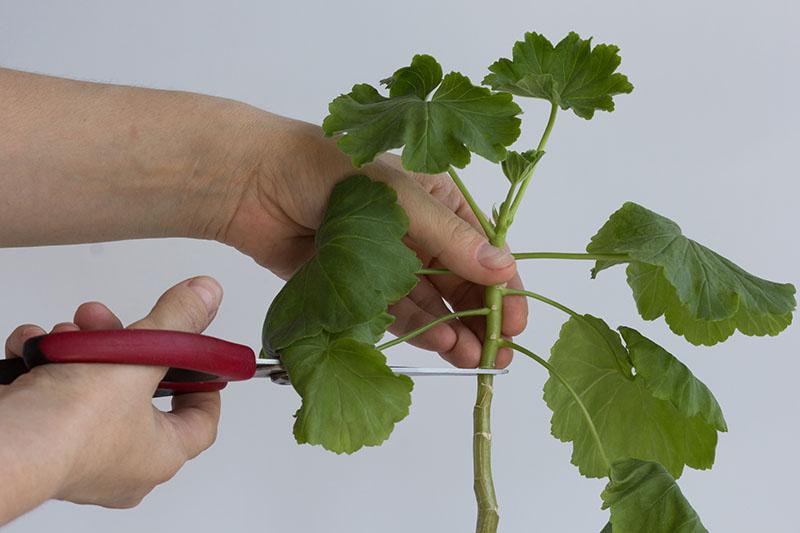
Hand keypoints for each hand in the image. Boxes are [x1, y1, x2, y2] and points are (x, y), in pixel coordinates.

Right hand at [0, 276, 222, 521]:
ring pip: (93, 384)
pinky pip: (52, 392)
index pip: (200, 423)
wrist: (3, 444)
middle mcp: (121, 463)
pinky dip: (44, 361)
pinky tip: (37, 344)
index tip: (199, 359)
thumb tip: (207, 293)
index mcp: (159, 456)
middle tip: (109, 321)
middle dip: (123, 343)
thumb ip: (177, 322)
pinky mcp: (42, 437)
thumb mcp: (140, 357)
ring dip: (80, 347)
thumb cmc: (72, 425)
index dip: (204, 385)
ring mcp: (79, 452)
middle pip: (139, 389)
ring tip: (69, 332)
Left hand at [214, 115, 527, 367]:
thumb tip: (501, 270)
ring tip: (470, 357)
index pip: (481, 247)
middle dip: (479, 316)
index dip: (503, 286)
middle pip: (459, 281)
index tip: (513, 322)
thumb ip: (448, 238)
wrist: (252, 183)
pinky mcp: (358, 288)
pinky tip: (439, 344)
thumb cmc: (326, 170)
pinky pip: (395, 314)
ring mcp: (387, 263)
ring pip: (430, 302)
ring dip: (452, 329)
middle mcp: (417, 233)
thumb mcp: (398, 197)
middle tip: (495, 354)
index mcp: (435, 199)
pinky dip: (417, 330)